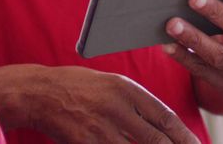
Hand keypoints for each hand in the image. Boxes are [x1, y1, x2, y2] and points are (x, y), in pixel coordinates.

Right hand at [0, 64, 198, 143]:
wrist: (38, 93)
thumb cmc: (77, 88)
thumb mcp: (110, 84)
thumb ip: (136, 103)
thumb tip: (162, 125)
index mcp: (126, 89)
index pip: (164, 117)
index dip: (184, 136)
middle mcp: (117, 108)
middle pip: (155, 140)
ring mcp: (100, 128)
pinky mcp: (85, 143)